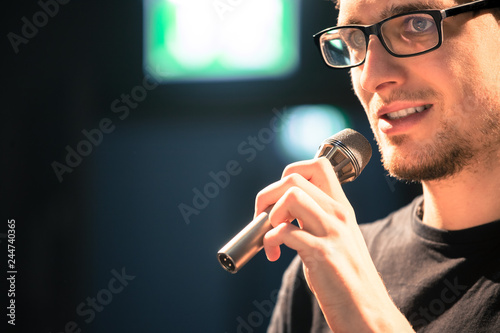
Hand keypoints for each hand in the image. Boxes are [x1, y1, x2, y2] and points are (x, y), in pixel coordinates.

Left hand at [255, 157, 412, 332]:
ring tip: (269, 237)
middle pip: (294, 178)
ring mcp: (332, 232)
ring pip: (291, 196)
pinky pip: (284, 232)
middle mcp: (338, 214)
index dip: (289, 175)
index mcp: (341, 207)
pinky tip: (272, 255)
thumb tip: (281, 211)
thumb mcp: (335, 239)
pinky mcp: (323, 253)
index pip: (317, 165)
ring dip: (269, 216)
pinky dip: (269, 241)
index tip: (279, 200)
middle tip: (263, 220)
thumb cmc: (345, 279)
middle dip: (267, 196)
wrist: (368, 311)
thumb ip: (314, 220)